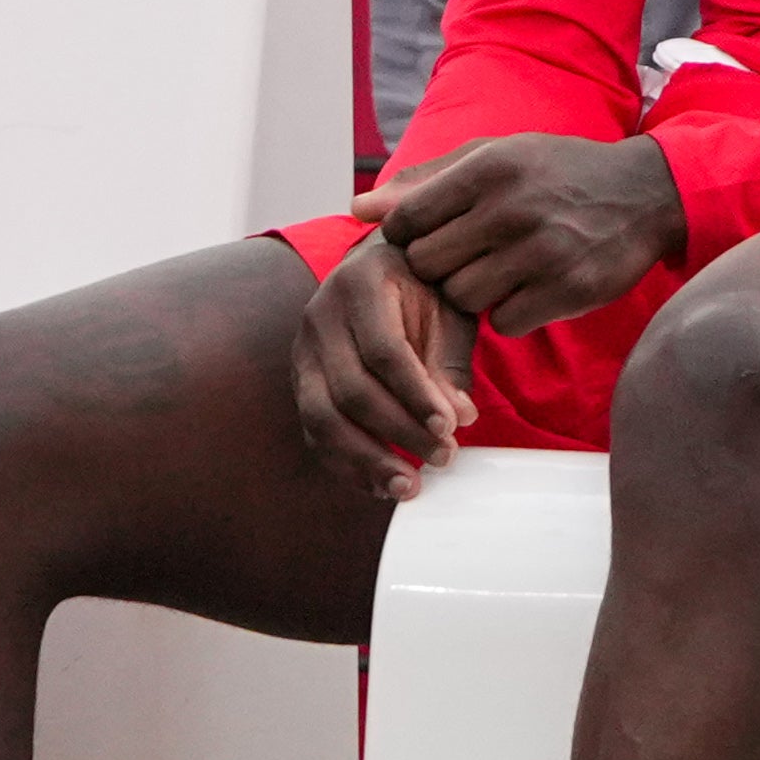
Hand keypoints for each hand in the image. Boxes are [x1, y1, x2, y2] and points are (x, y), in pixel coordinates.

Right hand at [293, 236, 479, 500]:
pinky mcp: (300, 384)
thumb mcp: (448, 311)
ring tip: (409, 487)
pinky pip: (314, 433)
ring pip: (322, 417)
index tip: (451, 428)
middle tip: (443, 457)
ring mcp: (303, 352)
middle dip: (399, 432)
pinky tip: (380, 485)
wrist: (383, 272)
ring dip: (367, 460)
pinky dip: (346, 465)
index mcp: (360, 284)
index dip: (416, 395)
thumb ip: (449, 363)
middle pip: (350, 389)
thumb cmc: (424, 291)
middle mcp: (320, 317)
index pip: (384, 351)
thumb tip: (459, 418)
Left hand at [355, 134, 685, 335]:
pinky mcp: (567, 291)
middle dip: (440, 266)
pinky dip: (511, 313)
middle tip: (468, 256)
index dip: (409, 235)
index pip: (407, 219)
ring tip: (501, 271)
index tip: (431, 236)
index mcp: (488, 169)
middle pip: (428, 264)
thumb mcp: (496, 157)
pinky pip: (505, 323)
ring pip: (462, 298)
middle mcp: (512, 209)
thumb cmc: (557, 173)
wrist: (645, 194)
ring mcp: (542, 253)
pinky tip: (531, 289)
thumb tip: (359, 209)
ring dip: (474, 293)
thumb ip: (427, 183)